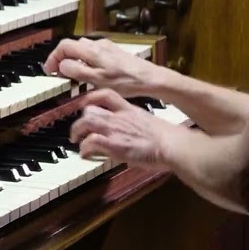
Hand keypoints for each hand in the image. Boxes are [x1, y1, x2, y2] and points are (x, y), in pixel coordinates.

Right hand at [43, 37, 163, 97]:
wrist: (150, 78)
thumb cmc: (125, 81)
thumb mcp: (96, 80)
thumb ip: (77, 71)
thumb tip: (61, 65)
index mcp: (91, 50)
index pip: (64, 46)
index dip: (53, 57)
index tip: (49, 71)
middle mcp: (98, 45)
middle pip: (72, 46)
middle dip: (62, 58)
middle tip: (58, 74)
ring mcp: (107, 47)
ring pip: (83, 49)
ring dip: (73, 60)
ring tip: (72, 75)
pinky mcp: (114, 53)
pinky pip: (93, 54)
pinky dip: (85, 61)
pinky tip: (90, 74)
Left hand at [69, 89, 185, 170]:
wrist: (171, 144)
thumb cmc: (166, 137)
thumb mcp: (147, 122)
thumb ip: (134, 123)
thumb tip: (129, 132)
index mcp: (128, 109)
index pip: (106, 94)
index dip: (91, 98)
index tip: (84, 105)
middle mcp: (119, 116)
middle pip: (90, 109)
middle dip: (81, 119)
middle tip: (78, 129)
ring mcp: (116, 129)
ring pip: (86, 121)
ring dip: (78, 131)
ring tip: (77, 141)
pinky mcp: (115, 145)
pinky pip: (91, 141)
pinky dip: (85, 148)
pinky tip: (86, 154)